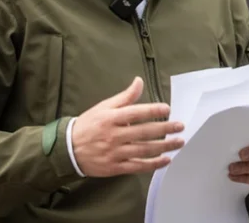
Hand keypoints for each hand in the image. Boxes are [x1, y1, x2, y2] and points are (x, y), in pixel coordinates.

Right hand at [70, 77, 184, 176]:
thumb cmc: (89, 125)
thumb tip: (139, 81)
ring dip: (164, 146)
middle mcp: (113, 136)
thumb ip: (125, 97)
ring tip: (179, 142)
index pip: (135, 113)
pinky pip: (137, 166)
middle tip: (180, 126)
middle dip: (165, 129)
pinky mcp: (115, 167)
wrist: (68, 149)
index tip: (168, 109)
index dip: (153, 110)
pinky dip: (153, 164)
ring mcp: (115, 153)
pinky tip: (166, 160)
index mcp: (110, 118)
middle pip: (144, 132)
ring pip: (144, 150)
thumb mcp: (104, 107)